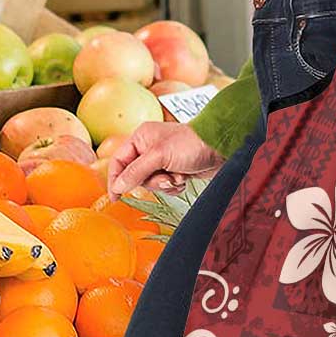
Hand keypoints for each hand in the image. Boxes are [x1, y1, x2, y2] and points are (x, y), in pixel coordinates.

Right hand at [107, 122, 224, 198]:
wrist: (220, 148)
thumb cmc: (191, 144)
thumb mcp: (159, 156)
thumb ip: (136, 171)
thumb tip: (118, 186)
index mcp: (141, 138)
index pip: (118, 161)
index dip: (115, 179)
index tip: (115, 197)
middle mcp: (148, 148)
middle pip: (135, 176)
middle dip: (152, 181)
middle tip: (166, 178)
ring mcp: (162, 160)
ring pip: (151, 183)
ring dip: (165, 184)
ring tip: (178, 176)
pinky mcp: (174, 170)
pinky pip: (165, 186)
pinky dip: (174, 186)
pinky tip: (184, 178)